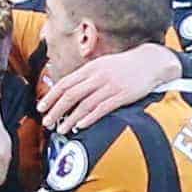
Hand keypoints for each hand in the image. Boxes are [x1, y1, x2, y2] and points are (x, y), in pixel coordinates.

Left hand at [39, 44, 178, 133]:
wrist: (150, 62)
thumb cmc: (124, 66)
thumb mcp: (102, 65)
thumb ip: (86, 77)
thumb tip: (67, 90)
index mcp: (90, 68)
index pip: (65, 83)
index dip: (51, 96)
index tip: (41, 107)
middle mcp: (98, 76)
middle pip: (71, 94)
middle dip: (56, 110)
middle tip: (46, 122)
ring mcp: (110, 86)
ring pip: (84, 104)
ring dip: (70, 118)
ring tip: (61, 129)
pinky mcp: (122, 95)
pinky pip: (102, 108)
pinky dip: (89, 118)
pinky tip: (80, 126)